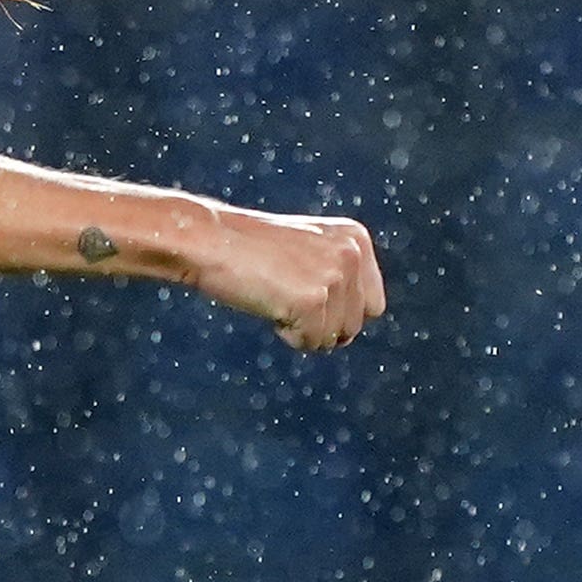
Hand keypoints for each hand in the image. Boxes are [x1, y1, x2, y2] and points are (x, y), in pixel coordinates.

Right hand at [187, 202, 385, 351]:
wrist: (209, 240)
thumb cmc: (247, 248)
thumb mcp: (306, 249)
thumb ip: (336, 274)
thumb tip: (350, 329)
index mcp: (355, 239)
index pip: (372, 304)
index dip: (338, 314)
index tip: (305, 298)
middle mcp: (352, 255)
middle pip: (355, 324)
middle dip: (323, 324)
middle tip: (286, 299)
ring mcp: (334, 277)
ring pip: (334, 337)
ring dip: (304, 330)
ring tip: (275, 296)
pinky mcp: (313, 301)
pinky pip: (311, 342)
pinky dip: (288, 334)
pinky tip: (269, 304)